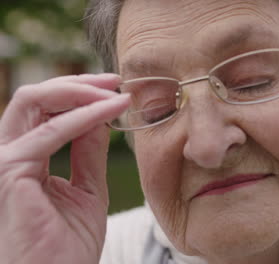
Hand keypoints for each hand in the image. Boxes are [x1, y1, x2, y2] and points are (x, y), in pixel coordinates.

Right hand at [0, 74, 129, 263]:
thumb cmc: (68, 248)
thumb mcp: (87, 190)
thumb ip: (88, 154)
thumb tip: (100, 118)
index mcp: (24, 161)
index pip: (44, 112)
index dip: (79, 95)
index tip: (115, 91)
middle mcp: (8, 156)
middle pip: (35, 98)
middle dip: (78, 84)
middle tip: (115, 82)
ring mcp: (4, 162)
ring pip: (34, 101)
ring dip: (80, 91)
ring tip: (116, 93)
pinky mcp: (9, 172)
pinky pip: (50, 133)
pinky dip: (83, 116)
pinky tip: (110, 110)